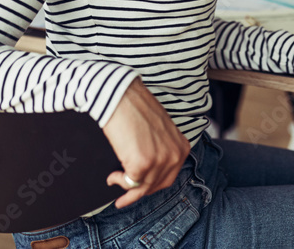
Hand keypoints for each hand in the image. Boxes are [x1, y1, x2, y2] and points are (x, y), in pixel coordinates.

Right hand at [102, 78, 190, 208]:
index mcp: (181, 146)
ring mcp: (160, 161)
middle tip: (125, 197)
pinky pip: (130, 183)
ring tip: (114, 184)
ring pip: (143, 187)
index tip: (141, 188)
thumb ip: (160, 148)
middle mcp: (175, 155)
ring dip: (128, 191)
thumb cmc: (135, 107)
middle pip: (158, 185)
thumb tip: (149, 166)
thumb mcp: (159, 130)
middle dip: (141, 191)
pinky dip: (119, 182)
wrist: (121, 96)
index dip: (153, 183)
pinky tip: (112, 176)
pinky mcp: (142, 164)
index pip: (169, 175)